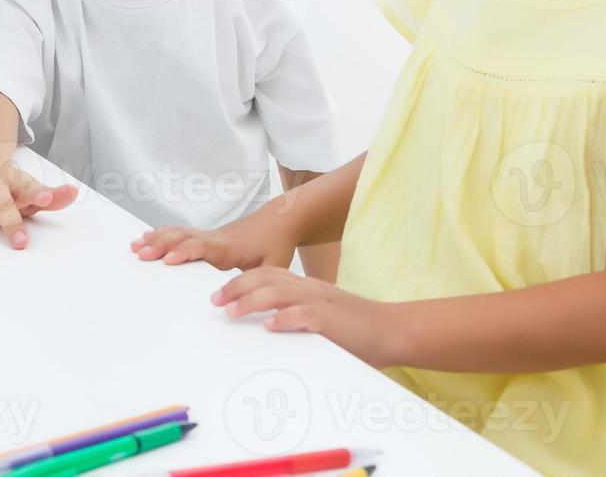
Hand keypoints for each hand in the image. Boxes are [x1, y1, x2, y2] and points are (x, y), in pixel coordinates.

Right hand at [0, 145, 77, 248]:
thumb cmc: (6, 181)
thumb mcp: (30, 187)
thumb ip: (52, 195)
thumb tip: (73, 193)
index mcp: (13, 182)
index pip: (30, 188)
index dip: (40, 193)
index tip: (51, 197)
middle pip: (3, 202)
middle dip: (10, 220)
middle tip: (20, 242)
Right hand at [130, 207, 295, 270]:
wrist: (281, 219)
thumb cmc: (277, 244)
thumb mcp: (274, 267)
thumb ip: (257, 284)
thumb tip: (240, 301)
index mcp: (230, 247)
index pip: (204, 247)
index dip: (186, 252)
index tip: (169, 259)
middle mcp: (216, 238)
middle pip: (183, 238)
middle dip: (161, 245)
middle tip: (140, 254)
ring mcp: (210, 235)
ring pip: (179, 233)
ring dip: (157, 239)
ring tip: (136, 246)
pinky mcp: (207, 236)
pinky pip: (181, 232)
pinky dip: (162, 234)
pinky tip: (147, 237)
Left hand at [211, 267, 408, 367]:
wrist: (391, 329)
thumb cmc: (353, 327)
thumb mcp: (319, 313)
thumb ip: (294, 313)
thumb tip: (266, 323)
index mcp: (305, 286)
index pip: (266, 275)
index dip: (239, 282)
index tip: (217, 295)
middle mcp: (309, 289)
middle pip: (266, 279)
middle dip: (236, 288)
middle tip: (214, 301)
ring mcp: (321, 302)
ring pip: (280, 293)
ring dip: (252, 301)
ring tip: (231, 312)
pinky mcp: (333, 320)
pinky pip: (307, 315)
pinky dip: (287, 319)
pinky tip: (270, 326)